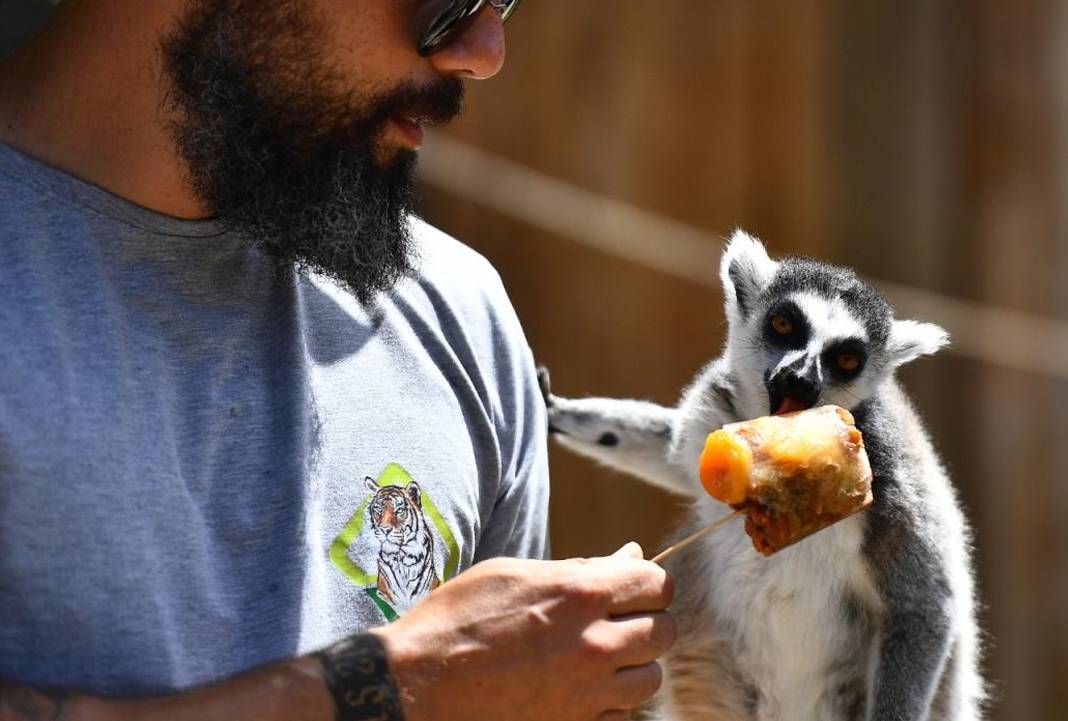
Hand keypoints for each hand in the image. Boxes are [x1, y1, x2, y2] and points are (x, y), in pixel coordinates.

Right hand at [371, 543, 676, 720]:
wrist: (418, 684)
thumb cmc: (458, 619)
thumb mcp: (515, 574)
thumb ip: (580, 567)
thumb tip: (630, 557)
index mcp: (580, 594)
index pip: (657, 585)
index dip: (650, 584)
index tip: (635, 588)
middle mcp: (594, 644)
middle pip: (664, 632)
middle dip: (648, 621)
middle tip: (619, 620)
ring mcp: (586, 693)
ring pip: (650, 678)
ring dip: (634, 665)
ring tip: (600, 656)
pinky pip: (621, 714)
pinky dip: (611, 701)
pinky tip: (581, 688)